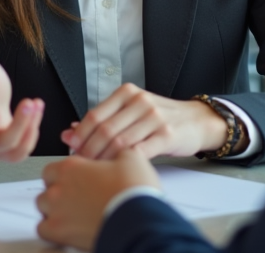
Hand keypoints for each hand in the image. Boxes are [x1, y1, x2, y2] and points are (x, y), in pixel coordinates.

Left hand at [36, 146, 160, 250]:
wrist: (139, 220)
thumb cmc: (134, 192)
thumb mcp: (132, 159)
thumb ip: (118, 152)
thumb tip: (120, 153)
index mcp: (71, 167)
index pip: (52, 169)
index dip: (63, 176)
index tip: (75, 183)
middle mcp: (59, 187)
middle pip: (47, 188)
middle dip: (59, 194)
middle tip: (77, 200)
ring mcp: (56, 210)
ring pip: (43, 208)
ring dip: (54, 211)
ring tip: (73, 216)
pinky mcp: (58, 232)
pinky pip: (43, 230)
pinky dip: (52, 231)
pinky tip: (67, 231)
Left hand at [61, 83, 227, 159]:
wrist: (195, 121)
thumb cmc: (160, 118)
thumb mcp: (131, 112)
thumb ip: (102, 120)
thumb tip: (69, 132)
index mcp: (127, 93)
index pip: (95, 114)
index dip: (80, 134)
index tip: (72, 148)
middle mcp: (140, 101)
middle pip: (105, 129)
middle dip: (89, 150)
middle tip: (80, 165)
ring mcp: (155, 117)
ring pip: (120, 142)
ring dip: (103, 159)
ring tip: (95, 171)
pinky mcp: (167, 134)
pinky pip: (139, 151)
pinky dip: (124, 163)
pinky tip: (118, 170)